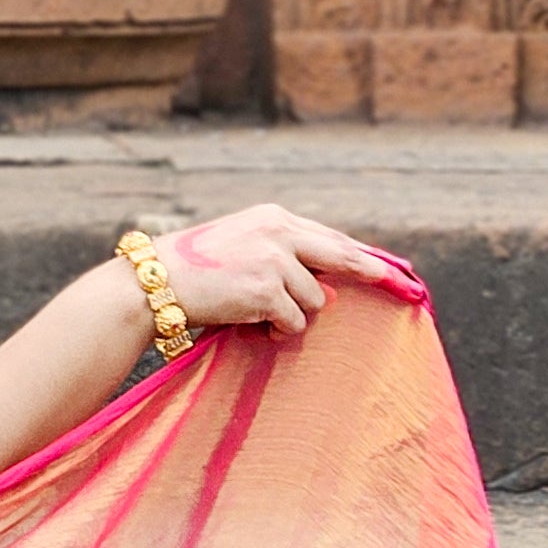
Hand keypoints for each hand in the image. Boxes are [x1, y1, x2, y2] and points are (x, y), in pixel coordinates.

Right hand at [152, 203, 422, 343]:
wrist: (152, 283)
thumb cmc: (189, 269)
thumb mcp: (237, 244)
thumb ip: (278, 253)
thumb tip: (324, 285)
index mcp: (272, 217)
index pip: (328, 236)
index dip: (357, 253)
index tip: (383, 265)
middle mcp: (279, 233)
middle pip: (342, 256)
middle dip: (370, 271)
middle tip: (395, 283)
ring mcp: (275, 261)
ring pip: (316, 300)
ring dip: (294, 314)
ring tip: (258, 314)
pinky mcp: (268, 291)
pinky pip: (295, 321)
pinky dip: (279, 330)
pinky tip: (253, 324)